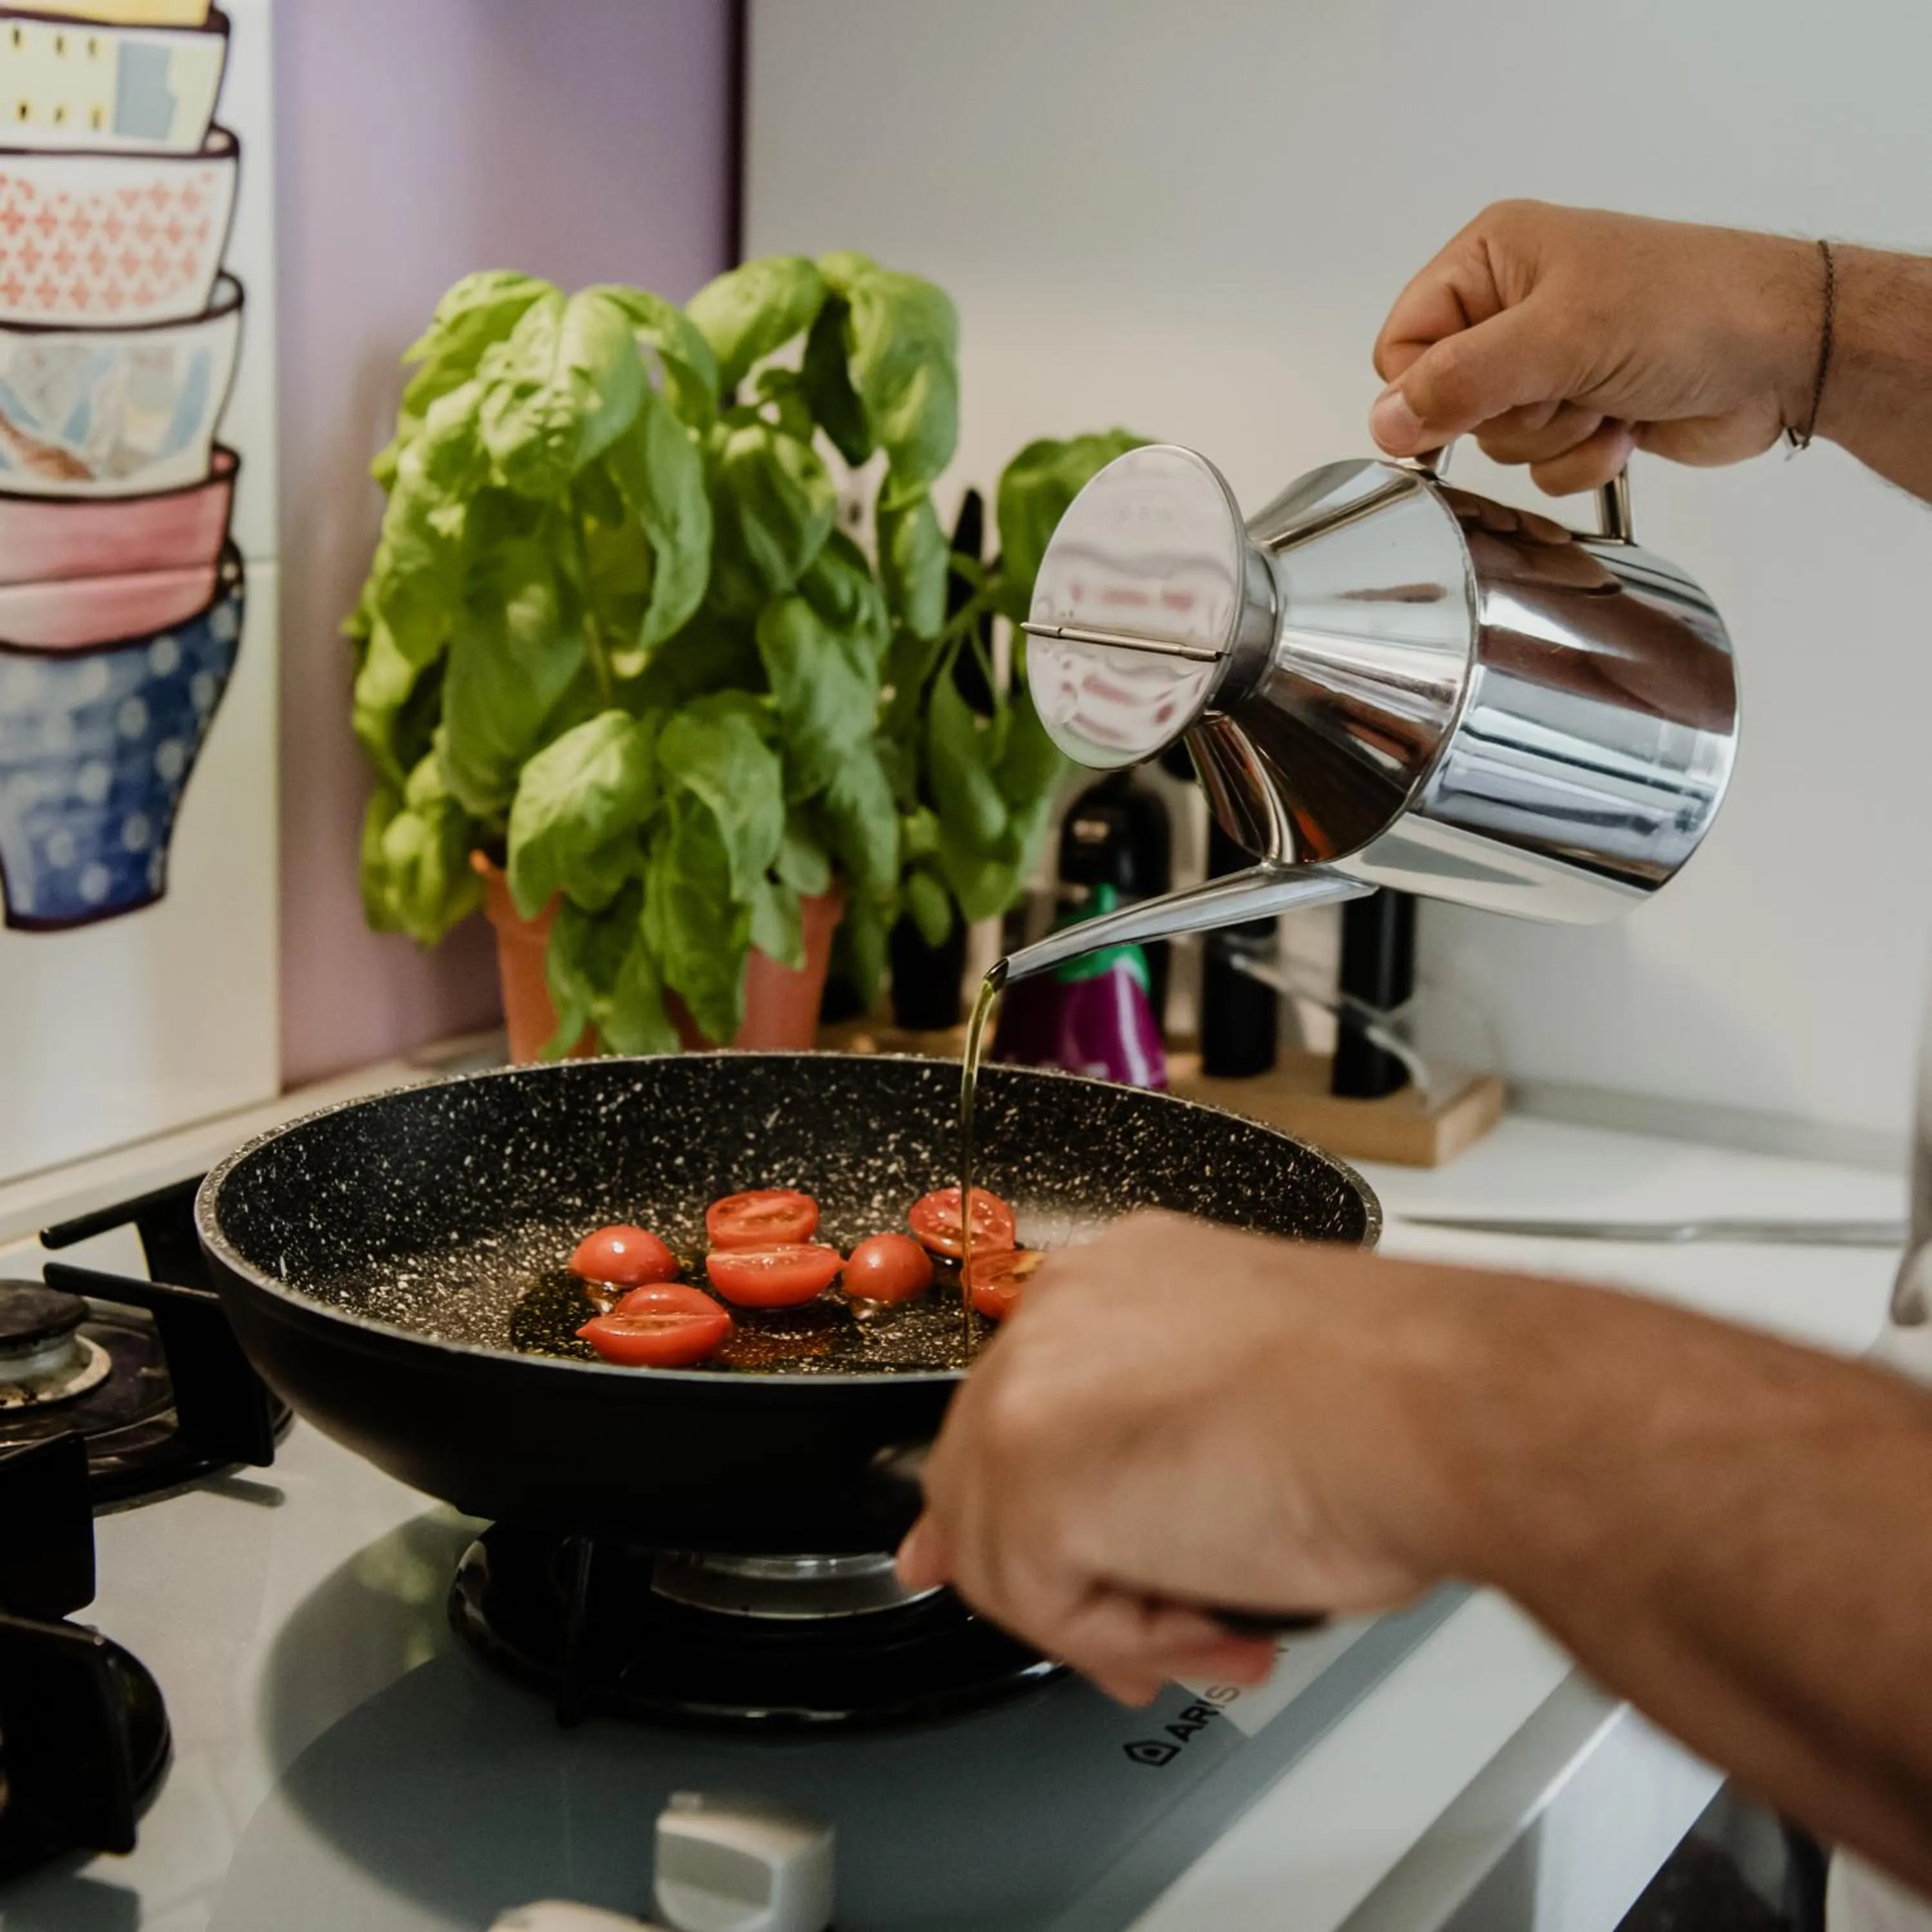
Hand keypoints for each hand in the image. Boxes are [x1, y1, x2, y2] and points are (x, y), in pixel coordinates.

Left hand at [895, 1213, 1459, 1703]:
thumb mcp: (1249, 1400)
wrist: (1441, 1408)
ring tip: (1222, 1625)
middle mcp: (1063, 1312)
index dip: (1062, 1513)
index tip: (1110, 1571)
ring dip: (1116, 1617)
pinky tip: (1215, 1619)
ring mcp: (1033, 1385)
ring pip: (1007, 1552)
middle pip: (993, 1479)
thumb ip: (1155, 1441)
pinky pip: (1042, 1603)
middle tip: (1164, 1633)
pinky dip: (1129, 1639)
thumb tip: (1114, 1506)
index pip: (1025, 1406)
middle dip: (1078, 1577)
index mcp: (1119, 1280)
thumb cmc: (1396, 1406)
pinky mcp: (1031, 1471)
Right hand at [1370, 201, 1820, 491]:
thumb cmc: (1688, 309)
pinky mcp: (1581, 408)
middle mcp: (1512, 306)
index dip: (1429, 388)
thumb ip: (1459, 381)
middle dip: (1510, 414)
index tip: (1483, 395)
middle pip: (1448, 403)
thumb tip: (1384, 422)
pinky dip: (1583, 457)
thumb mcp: (1557, 337)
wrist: (1785, 352)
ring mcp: (1549, 362)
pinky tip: (1626, 424)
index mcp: (1492, 259)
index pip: (1403, 346)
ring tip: (1607, 396)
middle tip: (1567, 383)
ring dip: (1554, 437)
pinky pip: (1541, 466)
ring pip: (1497, 441)